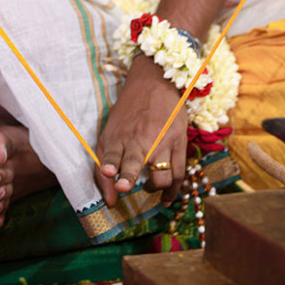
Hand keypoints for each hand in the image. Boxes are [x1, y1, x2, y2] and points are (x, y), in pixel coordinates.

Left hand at [95, 54, 187, 207]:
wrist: (153, 84)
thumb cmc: (128, 113)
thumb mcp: (110, 131)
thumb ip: (105, 163)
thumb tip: (110, 200)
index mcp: (119, 136)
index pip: (112, 154)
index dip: (110, 164)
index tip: (108, 172)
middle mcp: (140, 140)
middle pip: (135, 162)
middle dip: (129, 176)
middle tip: (124, 187)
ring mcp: (162, 142)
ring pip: (162, 174)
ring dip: (154, 189)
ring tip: (148, 189)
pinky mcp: (179, 142)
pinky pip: (179, 173)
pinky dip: (173, 190)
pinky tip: (166, 199)